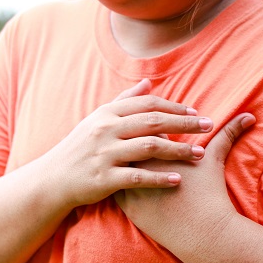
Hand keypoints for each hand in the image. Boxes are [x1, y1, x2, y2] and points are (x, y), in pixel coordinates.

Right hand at [49, 79, 214, 207]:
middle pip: (153, 122)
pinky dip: (159, 179)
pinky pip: (138, 178)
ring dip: (178, 151)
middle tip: (209, 126)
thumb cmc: (80, 149)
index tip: (196, 113)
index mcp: (107, 114)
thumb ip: (124, 102)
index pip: (148, 104)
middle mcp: (106, 130)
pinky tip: (178, 180)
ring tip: (200, 155)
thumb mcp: (97, 120)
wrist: (52, 179)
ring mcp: (104, 154)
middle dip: (184, 124)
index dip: (175, 108)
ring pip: (149, 148)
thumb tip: (148, 82)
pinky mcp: (104, 179)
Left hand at [114, 113, 254, 250]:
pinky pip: (112, 190)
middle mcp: (139, 164)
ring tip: (115, 158)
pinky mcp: (126, 207)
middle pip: (124, 144)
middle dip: (124, 140)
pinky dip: (113, 184)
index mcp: (158, 148)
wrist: (201, 231)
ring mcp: (130, 186)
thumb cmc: (210, 193)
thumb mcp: (216, 159)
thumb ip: (229, 133)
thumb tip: (249, 115)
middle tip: (125, 137)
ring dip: (115, 162)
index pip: (143, 128)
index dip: (145, 125)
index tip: (146, 124)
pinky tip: (113, 180)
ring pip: (114, 167)